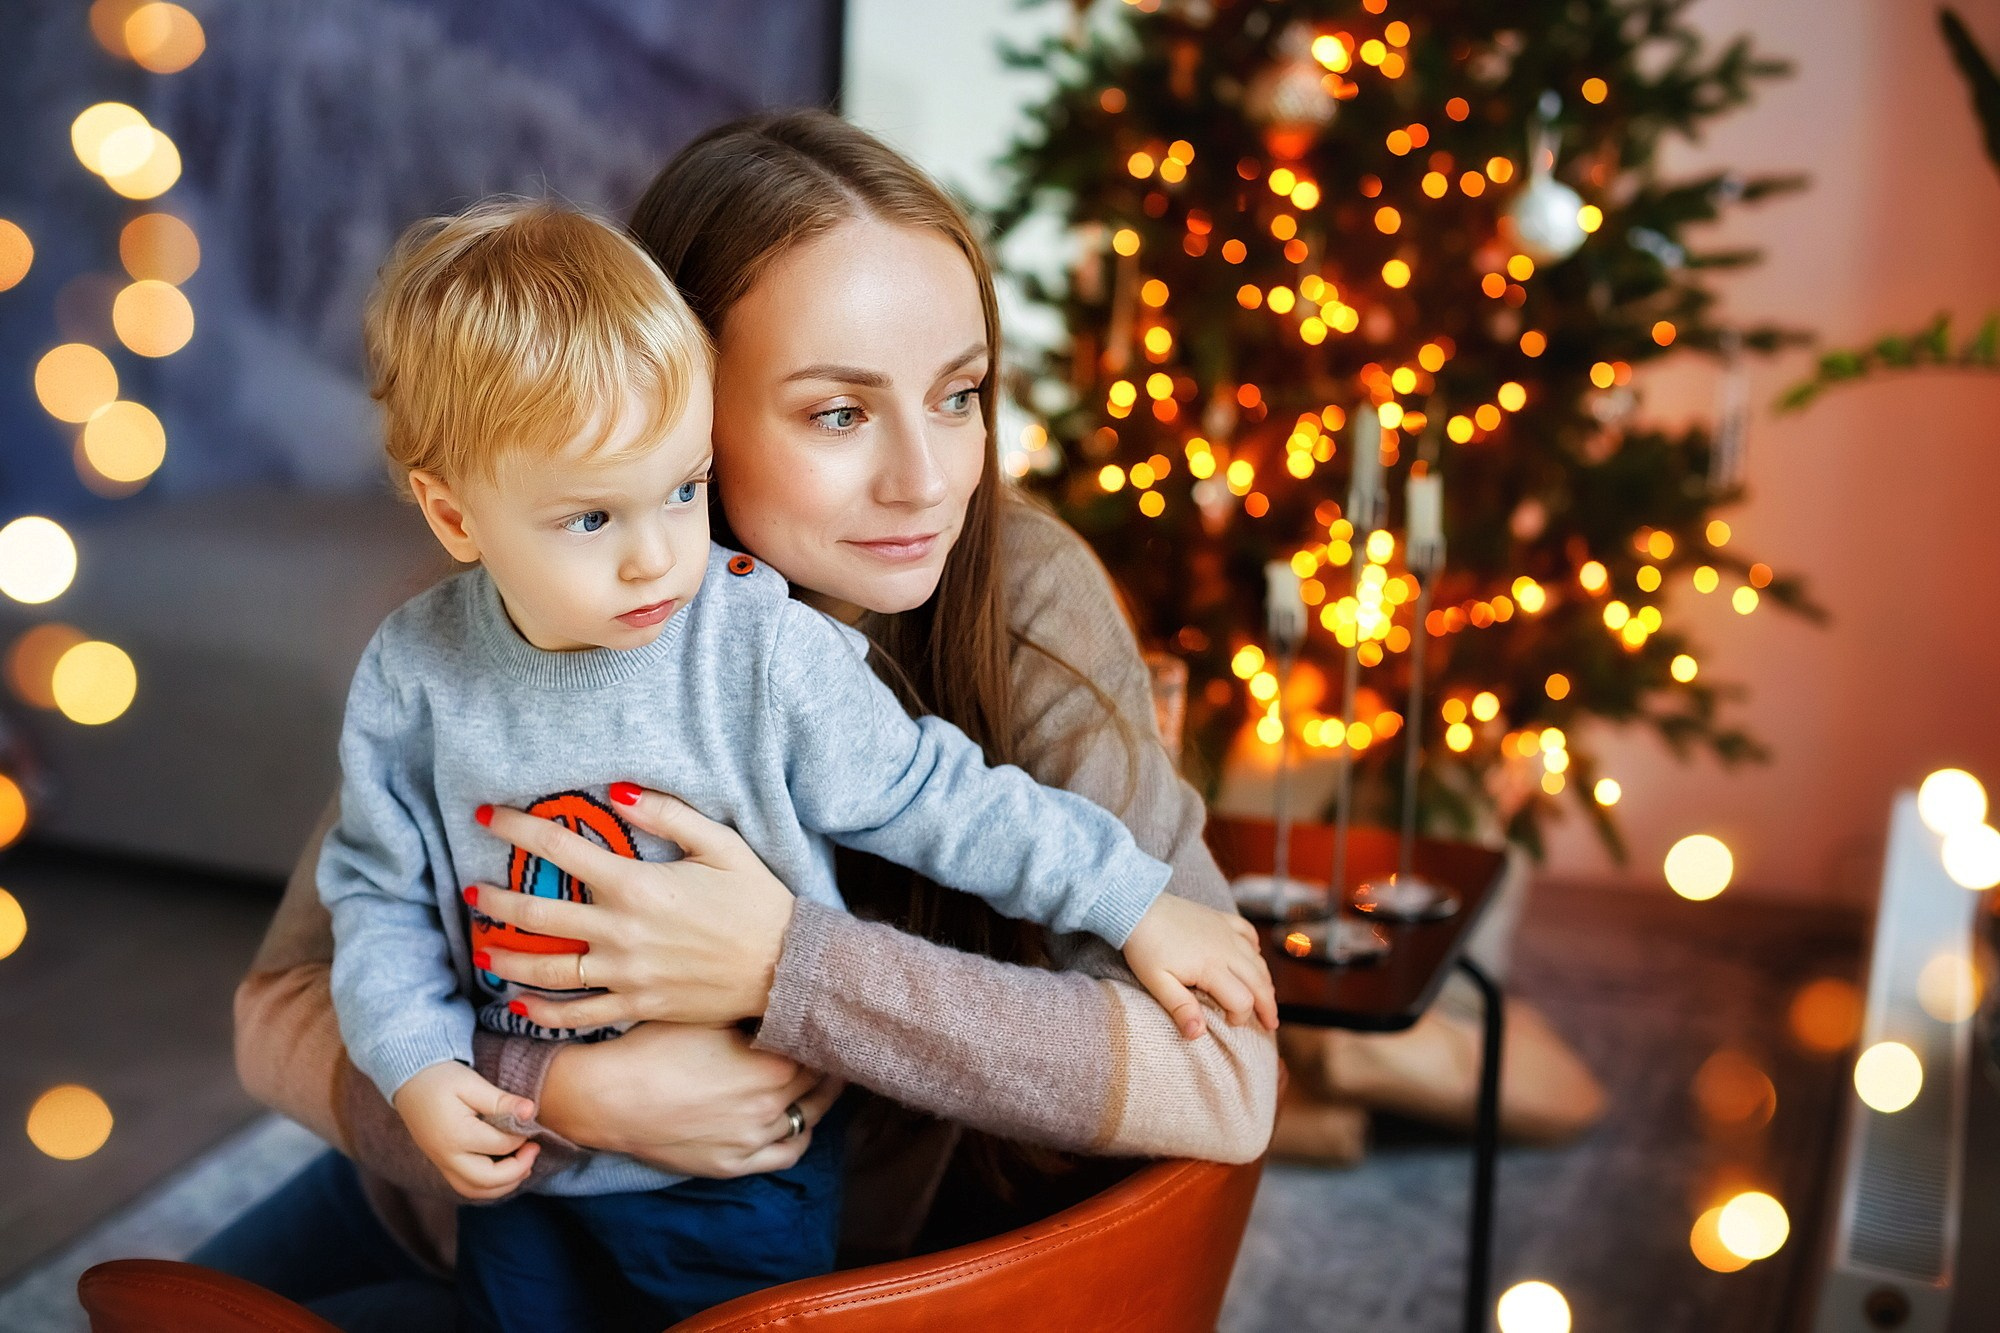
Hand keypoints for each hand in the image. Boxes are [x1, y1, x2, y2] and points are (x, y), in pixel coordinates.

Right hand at [391, 1061, 540, 1199]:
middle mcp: (446, 1157)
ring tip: (525, 1165)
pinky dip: (488, 1185)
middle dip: (517, 1170)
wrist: (409, 1080)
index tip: (530, 1123)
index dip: (521, 1137)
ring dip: (504, 1185)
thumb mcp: (472, 1083)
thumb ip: (501, 1101)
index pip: (500, 1145)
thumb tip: (530, 1112)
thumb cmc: (442, 1078)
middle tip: (535, 1150)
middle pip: (487, 1180)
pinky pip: (466, 1186)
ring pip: (475, 1190)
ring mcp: (441, 1163)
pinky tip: (505, 1170)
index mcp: (456, 1135)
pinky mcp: (441, 1164)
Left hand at [470, 786, 797, 1028]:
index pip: (559, 849)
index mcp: (635, 884)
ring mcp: (625, 975)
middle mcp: (620, 931)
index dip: (517, 827)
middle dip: (494, 900)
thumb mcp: (719, 843)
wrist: (785, 967)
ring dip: (507, 958)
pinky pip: (579, 1015)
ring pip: (547, 971)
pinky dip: (544, 1013)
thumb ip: (665, 813)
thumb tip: (615, 790)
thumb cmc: (756, 899)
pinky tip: (521, 1005)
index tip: (486, 814)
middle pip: (537, 915)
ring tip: (482, 948)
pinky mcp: (638, 1007)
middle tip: (469, 891)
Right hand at [538, 1021, 844, 1177]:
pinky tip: (800, 1120)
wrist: (610, 1096)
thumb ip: (751, 1012)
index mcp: (770, 1064)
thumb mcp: (708, 1014)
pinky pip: (786, 1154)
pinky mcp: (734, 1163)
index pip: (817, 1049)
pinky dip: (800, 1135)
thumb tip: (781, 999)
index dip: (822, 1034)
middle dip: (824, 1063)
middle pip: (818, 1083)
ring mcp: (753, 1139)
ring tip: (821, 1080)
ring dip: (818, 1098)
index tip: (824, 1022)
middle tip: (826, 1047)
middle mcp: (770, 1105)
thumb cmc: (654, 1047)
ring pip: (807, 1118)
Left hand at [1122, 895, 1278, 1038]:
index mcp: (1211, 967)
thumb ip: (1180, 1008)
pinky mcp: (1221, 919)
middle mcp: (1226, 948)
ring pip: (1257, 960)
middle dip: (1267, 1005)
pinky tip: (1254, 958)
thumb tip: (1198, 1034)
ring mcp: (1226, 931)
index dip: (1241, 1017)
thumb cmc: (1145, 947)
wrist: (1137, 906)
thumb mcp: (1157, 982)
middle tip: (1271, 1024)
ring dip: (1265, 981)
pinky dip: (1255, 949)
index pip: (1242, 1000)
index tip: (1230, 1024)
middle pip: (1259, 982)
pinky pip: (1248, 933)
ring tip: (1268, 998)